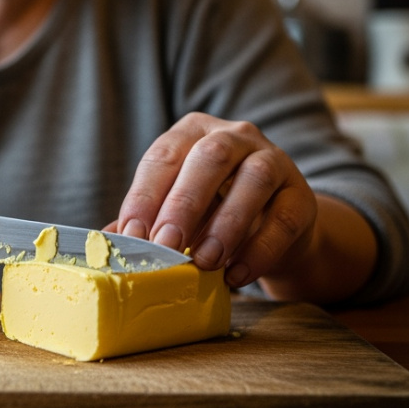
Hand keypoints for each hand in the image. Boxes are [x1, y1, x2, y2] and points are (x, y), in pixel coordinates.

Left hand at [112, 112, 316, 288]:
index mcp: (193, 132)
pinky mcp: (302, 196)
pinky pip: (284, 218)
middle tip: (167, 246)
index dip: (145, 196)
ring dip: (227, 224)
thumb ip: (146, 221)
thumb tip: (106, 243)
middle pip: (210, 157)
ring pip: (254, 180)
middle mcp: (235, 136)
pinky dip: (259, 250)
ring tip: (206, 263)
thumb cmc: (212, 213)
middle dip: (184, 202)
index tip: (132, 237)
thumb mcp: (176, 211)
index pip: (164, 156)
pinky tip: (237, 275)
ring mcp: (274, 161)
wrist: (274, 230)